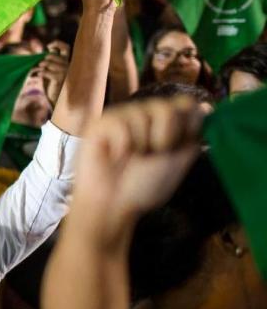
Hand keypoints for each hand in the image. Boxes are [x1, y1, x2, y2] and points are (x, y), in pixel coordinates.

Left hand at [39, 41, 69, 105]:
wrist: (55, 97)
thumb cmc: (51, 82)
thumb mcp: (48, 69)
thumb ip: (45, 60)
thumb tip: (38, 50)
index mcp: (65, 61)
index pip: (66, 48)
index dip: (58, 44)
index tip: (48, 46)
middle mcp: (67, 65)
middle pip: (54, 56)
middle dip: (45, 58)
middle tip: (40, 64)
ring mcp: (65, 72)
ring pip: (51, 64)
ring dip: (42, 66)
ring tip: (38, 69)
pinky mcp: (61, 80)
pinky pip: (50, 73)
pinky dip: (42, 73)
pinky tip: (38, 75)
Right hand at [75, 97, 202, 227]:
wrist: (114, 204)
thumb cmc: (145, 186)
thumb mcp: (179, 161)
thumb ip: (193, 134)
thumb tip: (207, 108)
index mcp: (165, 124)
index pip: (185, 103)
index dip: (186, 124)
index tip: (179, 145)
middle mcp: (144, 116)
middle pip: (166, 107)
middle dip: (164, 136)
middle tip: (152, 155)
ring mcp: (122, 117)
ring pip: (142, 114)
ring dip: (141, 144)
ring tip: (130, 158)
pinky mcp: (101, 123)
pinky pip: (120, 124)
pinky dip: (121, 145)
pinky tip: (115, 156)